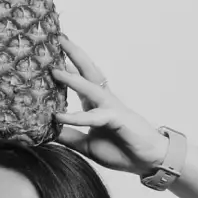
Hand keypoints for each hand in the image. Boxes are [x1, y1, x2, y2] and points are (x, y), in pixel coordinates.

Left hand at [51, 38, 168, 175]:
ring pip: (90, 88)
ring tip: (54, 70)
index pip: (81, 79)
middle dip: (74, 54)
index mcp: (96, 104)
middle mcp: (104, 101)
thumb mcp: (87, 144)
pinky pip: (94, 116)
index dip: (68, 65)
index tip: (52, 51)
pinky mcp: (117, 119)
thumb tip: (49, 132)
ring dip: (72, 78)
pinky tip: (59, 116)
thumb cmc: (122, 150)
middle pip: (88, 71)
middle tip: (58, 37)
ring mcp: (111, 108)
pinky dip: (76, 117)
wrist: (148, 161)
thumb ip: (70, 136)